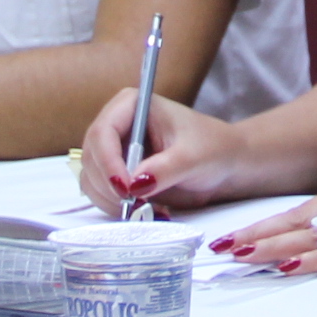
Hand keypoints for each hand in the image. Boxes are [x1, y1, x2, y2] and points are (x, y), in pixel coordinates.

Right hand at [78, 88, 246, 217]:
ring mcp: (115, 151)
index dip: (107, 162)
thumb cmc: (213, 148)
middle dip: (108, 186)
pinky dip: (116, 208)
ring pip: (92, 179)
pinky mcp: (118, 175)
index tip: (125, 189)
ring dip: (111, 201)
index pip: (102, 132)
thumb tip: (135, 184)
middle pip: (91, 157)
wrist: (224, 165)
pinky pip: (102, 195)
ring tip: (144, 210)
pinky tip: (144, 211)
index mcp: (132, 105)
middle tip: (135, 205)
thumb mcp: (193, 157)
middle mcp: (117, 126)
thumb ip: (165, 168)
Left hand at [208, 174, 316, 275]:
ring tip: (242, 256)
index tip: (237, 237)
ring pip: (314, 233)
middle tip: (222, 249)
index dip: (268, 225)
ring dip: (276, 245)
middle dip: (259, 235)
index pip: (304, 213)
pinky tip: (292, 266)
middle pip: (299, 220)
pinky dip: (315, 258)